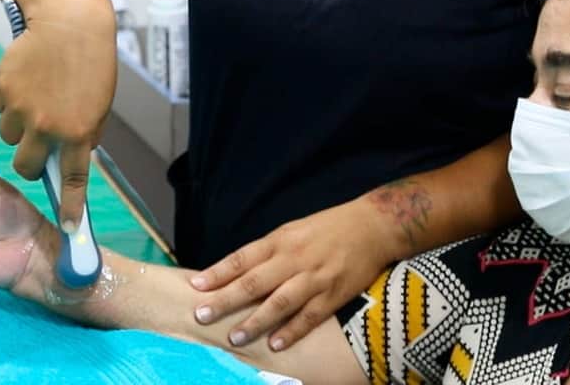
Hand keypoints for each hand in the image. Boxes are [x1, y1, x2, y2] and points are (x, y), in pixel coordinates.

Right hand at [0, 0, 116, 231]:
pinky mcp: (3, 91)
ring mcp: (21, 110)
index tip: (70, 227)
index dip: (71, 206)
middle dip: (30, 160)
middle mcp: (47, 127)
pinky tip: (29, 78)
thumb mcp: (99, 104)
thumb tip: (69, 157)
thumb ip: (83, 133)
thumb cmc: (91, 62)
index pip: (73, 180)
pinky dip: (12, 99)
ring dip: (20, 125)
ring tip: (38, 96)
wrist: (69, 23)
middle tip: (39, 143)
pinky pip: (2, 107)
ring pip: (10, 135)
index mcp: (77, 132)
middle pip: (26, 166)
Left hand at [189, 198, 398, 351]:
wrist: (373, 226)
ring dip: (255, 321)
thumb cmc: (328, 228)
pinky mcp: (333, 294)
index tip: (195, 285)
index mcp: (281, 240)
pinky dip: (292, 330)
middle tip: (202, 315)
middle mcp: (294, 259)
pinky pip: (309, 316)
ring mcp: (314, 278)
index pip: (243, 258)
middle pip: (254, 282)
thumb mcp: (293, 230)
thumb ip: (269, 251)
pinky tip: (275, 344)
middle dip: (226, 300)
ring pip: (279, 302)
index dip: (218, 272)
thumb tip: (238, 271)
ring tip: (234, 337)